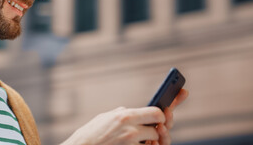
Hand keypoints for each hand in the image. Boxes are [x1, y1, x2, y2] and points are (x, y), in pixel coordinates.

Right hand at [61, 89, 188, 144]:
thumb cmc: (90, 134)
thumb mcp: (105, 117)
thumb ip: (121, 113)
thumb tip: (131, 111)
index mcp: (125, 116)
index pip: (157, 113)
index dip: (161, 115)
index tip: (161, 117)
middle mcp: (131, 130)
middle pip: (158, 129)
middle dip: (156, 130)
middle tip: (154, 130)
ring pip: (153, 142)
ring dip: (150, 142)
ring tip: (141, 139)